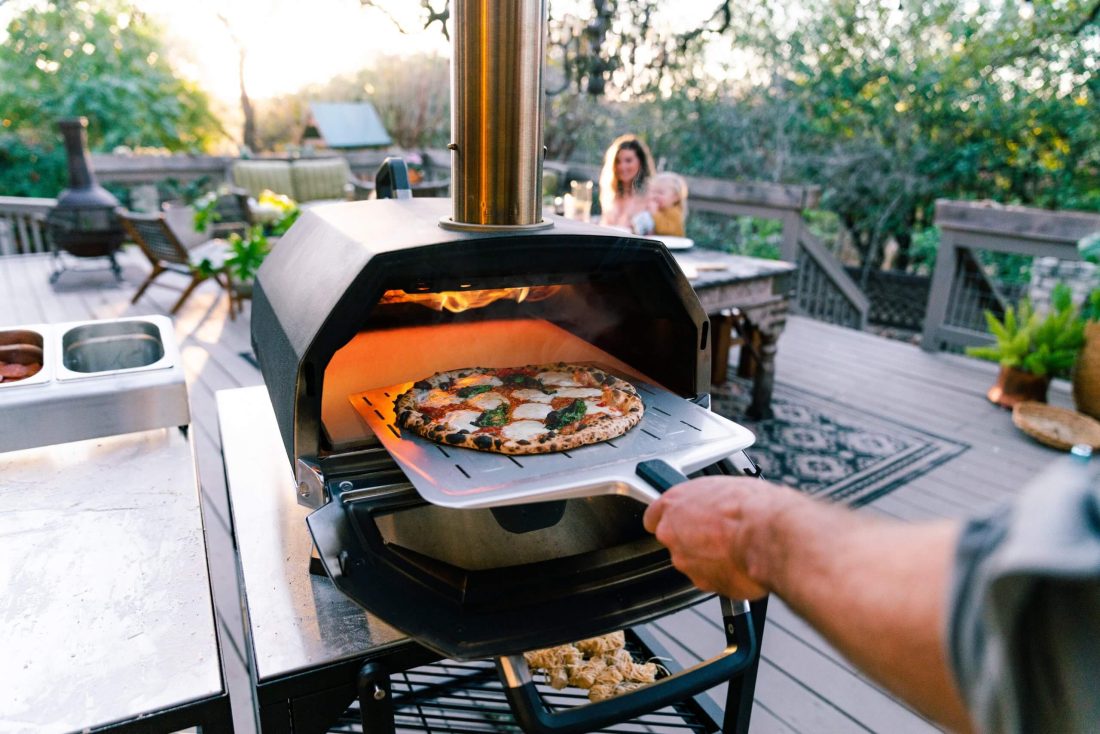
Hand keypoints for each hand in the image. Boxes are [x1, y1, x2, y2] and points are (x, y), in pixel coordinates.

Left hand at [643, 476, 798, 599]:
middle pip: (676, 541)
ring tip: (736, 547)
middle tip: (720, 533)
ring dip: (710, 558)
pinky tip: (741, 562)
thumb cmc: (752, 508)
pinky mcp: (705, 584)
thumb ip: (709, 499)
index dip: (670, 518)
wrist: (769, 537)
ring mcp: (687, 562)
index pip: (653, 516)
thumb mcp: (727, 486)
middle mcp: (674, 535)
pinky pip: (712, 579)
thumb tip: (716, 501)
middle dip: (695, 539)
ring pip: (694, 562)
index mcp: (674, 505)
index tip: (679, 520)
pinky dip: (725, 574)